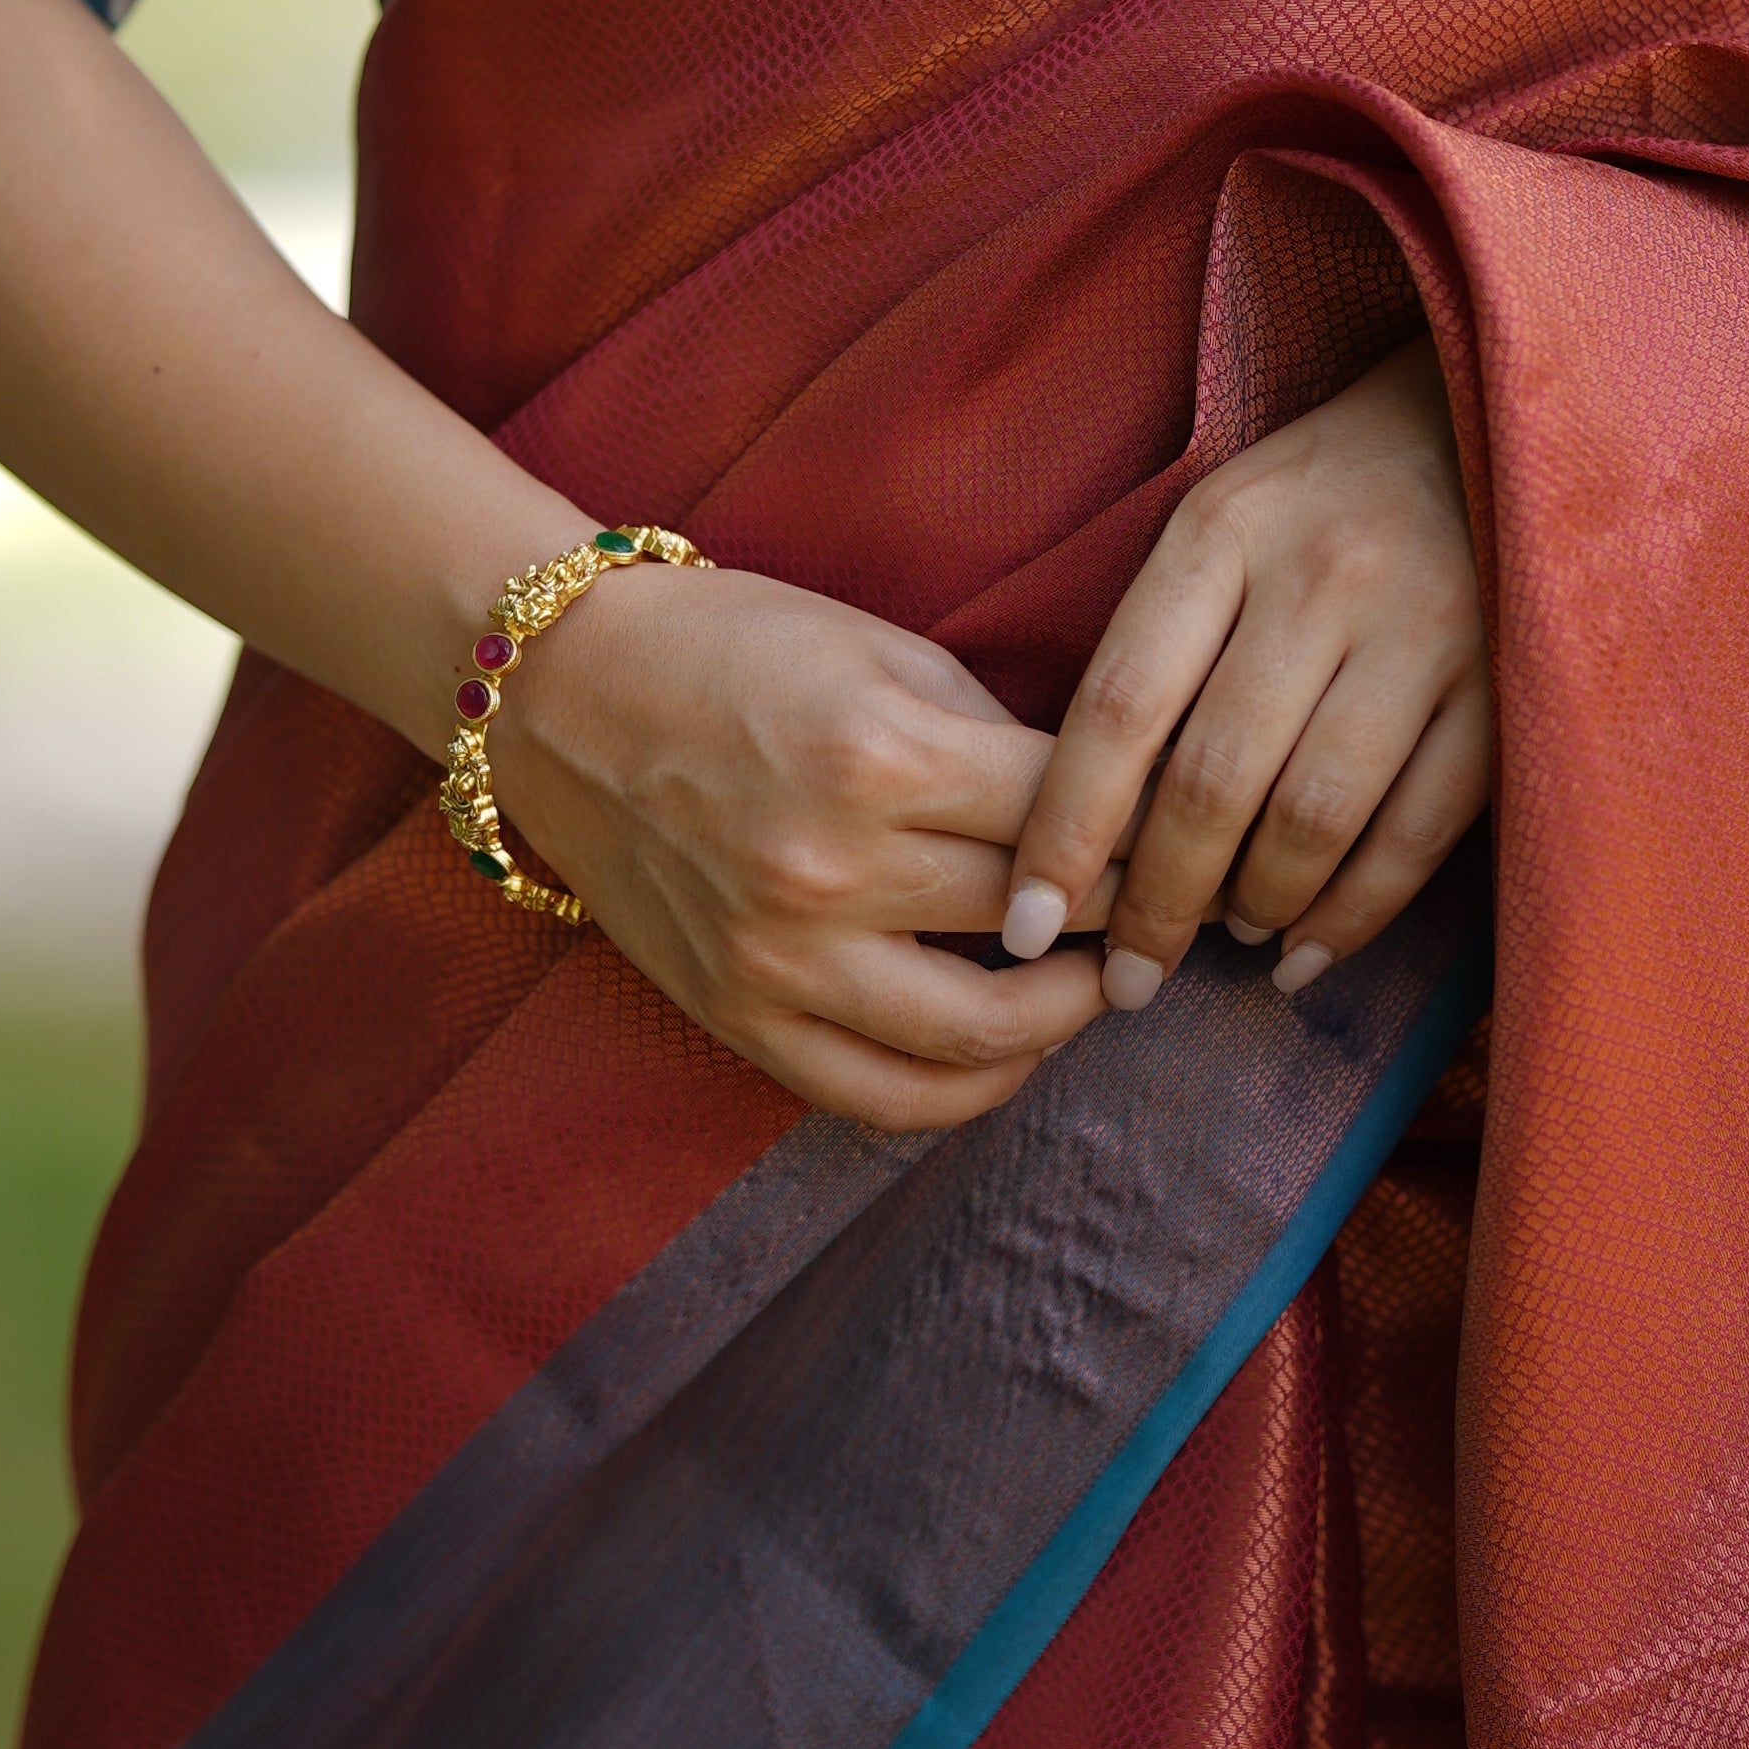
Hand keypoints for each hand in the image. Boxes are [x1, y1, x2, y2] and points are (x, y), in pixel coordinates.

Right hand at [490, 563, 1116, 1127]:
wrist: (561, 694)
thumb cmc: (732, 650)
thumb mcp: (884, 653)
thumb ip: (998, 739)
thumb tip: (1114, 811)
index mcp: (878, 755)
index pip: (1069, 818)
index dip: (1149, 827)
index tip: (1187, 830)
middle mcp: (830, 870)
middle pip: (1040, 924)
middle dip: (1128, 917)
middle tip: (1168, 909)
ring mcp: (778, 959)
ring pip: (977, 1040)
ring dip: (1062, 1020)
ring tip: (1093, 985)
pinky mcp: (737, 1016)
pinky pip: (877, 1098)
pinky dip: (961, 1090)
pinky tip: (1002, 1048)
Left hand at [999, 339, 1492, 1012]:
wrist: (1494, 419)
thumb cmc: (1325, 497)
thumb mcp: (1223, 523)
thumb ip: (1160, 643)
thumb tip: (1092, 824)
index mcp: (1224, 532)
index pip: (1119, 705)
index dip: (1065, 831)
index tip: (1025, 925)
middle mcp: (1322, 577)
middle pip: (1210, 781)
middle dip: (1156, 905)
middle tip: (1129, 979)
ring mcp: (1424, 630)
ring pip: (1311, 818)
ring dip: (1255, 908)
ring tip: (1228, 938)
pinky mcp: (1506, 685)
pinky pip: (1417, 834)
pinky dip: (1354, 914)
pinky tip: (1309, 951)